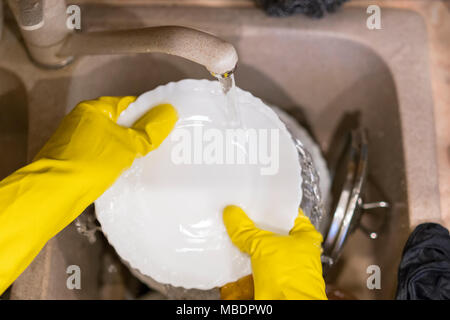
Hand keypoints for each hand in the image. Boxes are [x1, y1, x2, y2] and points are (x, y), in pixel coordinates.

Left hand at [0, 96, 176, 293]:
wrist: (55, 193)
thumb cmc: (92, 162)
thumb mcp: (128, 145)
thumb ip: (150, 130)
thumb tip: (169, 112)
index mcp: (93, 108)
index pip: (127, 104)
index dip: (148, 113)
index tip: (164, 126)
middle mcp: (81, 120)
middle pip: (118, 122)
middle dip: (138, 133)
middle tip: (160, 144)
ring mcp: (74, 141)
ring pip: (109, 140)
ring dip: (126, 149)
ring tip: (147, 159)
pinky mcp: (71, 160)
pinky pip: (100, 155)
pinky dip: (112, 160)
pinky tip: (125, 172)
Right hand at [222, 205, 326, 299]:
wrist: (286, 308)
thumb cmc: (290, 278)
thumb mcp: (264, 245)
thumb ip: (246, 229)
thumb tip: (232, 213)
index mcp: (305, 237)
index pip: (289, 213)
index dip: (272, 205)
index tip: (257, 198)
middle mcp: (296, 251)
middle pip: (272, 231)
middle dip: (255, 224)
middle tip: (239, 210)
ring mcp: (282, 265)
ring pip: (261, 247)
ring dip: (246, 241)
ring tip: (231, 226)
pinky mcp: (268, 278)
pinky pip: (252, 264)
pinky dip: (241, 258)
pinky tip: (228, 248)